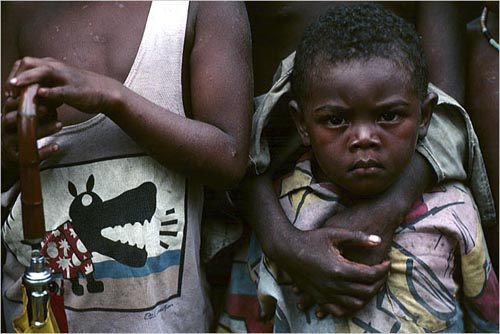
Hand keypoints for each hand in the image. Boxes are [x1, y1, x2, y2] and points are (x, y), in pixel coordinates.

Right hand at [1, 94, 60, 179]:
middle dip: (32, 113)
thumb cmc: (23, 131)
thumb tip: (55, 98)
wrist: (11, 155)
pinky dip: (44, 151)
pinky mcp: (16, 157)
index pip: (11, 104)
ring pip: (25, 136)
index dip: (24, 99)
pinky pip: (30, 156)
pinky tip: (56, 146)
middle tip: (49, 110)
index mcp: (7, 116)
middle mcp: (5, 128)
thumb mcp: (26, 118)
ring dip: (43, 130)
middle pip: (16, 119)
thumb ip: (37, 109)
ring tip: (59, 124)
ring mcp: (9, 143)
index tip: (39, 94)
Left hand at [4, 57, 120, 114]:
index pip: (24, 64)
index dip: (13, 74)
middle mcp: (57, 68)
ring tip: (15, 87)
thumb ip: (43, 88)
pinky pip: (60, 90)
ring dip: (27, 78)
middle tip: (9, 91)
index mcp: (51, 66)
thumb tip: (28, 96)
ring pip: (43, 73)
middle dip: (15, 76)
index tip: (9, 90)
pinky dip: (49, 92)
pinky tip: (40, 94)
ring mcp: (66, 78)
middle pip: (28, 63)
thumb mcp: (59, 86)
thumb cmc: (82, 90)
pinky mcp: (74, 91)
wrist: (106, 93)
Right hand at [278, 227, 389, 316]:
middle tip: (382, 273)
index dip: (383, 270)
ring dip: (367, 295)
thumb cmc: (310, 239)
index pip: (370, 275)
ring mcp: (326, 294)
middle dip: (379, 282)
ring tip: (370, 284)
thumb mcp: (334, 233)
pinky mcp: (319, 298)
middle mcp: (334, 285)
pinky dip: (350, 307)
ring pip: (356, 304)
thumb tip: (378, 240)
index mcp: (339, 269)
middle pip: (366, 291)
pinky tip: (353, 296)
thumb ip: (357, 237)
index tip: (386, 262)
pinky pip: (339, 310)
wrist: (286, 250)